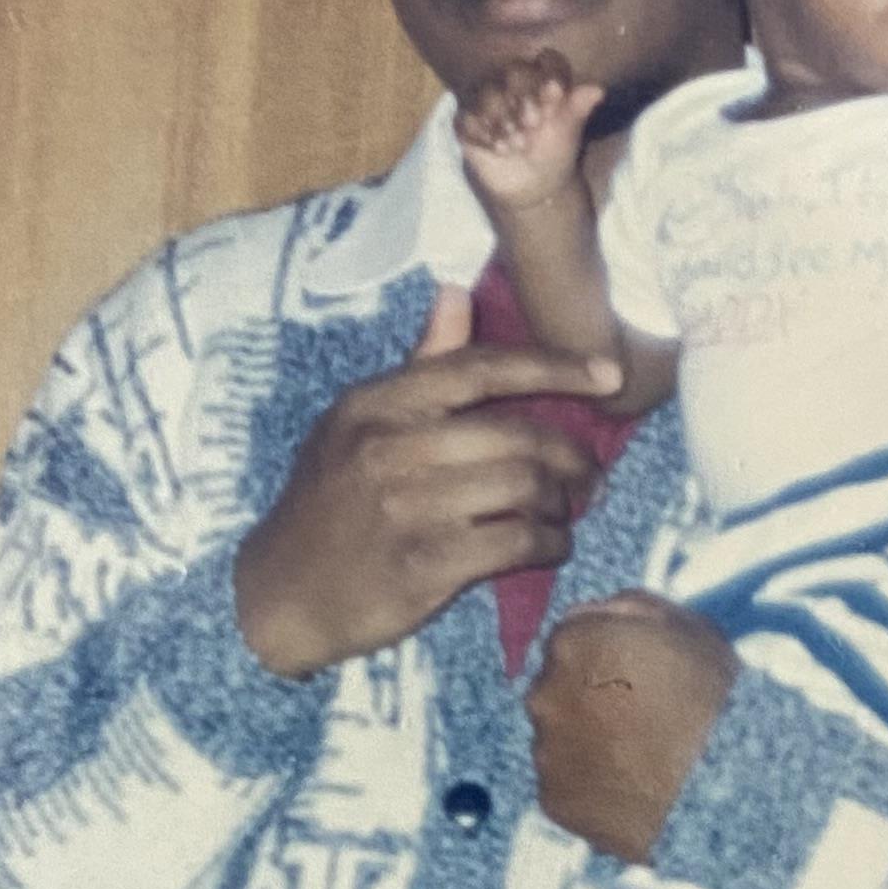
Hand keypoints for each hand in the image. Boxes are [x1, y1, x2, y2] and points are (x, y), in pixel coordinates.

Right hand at [231, 285, 615, 679]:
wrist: (280, 595)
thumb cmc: (329, 504)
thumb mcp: (356, 425)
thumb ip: (418, 366)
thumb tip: (457, 293)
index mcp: (374, 404)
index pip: (478, 368)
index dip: (553, 367)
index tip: (607, 376)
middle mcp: (388, 449)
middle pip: (515, 435)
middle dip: (570, 455)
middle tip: (589, 474)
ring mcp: (406, 509)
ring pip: (523, 488)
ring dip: (560, 503)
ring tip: (564, 511)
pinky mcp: (424, 567)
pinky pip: (515, 543)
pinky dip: (548, 544)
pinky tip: (549, 547)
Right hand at [456, 48, 607, 216]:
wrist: (532, 186)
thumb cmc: (553, 152)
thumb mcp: (568, 132)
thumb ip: (578, 108)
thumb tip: (598, 90)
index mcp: (542, 79)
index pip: (546, 60)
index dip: (549, 77)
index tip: (556, 97)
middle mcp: (512, 83)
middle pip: (514, 72)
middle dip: (524, 98)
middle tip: (533, 126)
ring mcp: (487, 100)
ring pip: (487, 93)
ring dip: (503, 120)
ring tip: (515, 145)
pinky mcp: (468, 122)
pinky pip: (467, 118)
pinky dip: (483, 134)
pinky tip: (497, 149)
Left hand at [526, 593, 736, 863]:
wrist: (721, 785)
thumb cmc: (710, 698)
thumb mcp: (686, 625)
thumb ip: (629, 608)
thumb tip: (601, 612)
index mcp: (572, 642)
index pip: (571, 638)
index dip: (604, 655)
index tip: (634, 674)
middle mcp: (543, 694)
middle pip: (557, 688)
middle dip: (588, 697)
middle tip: (636, 717)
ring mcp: (544, 751)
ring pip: (559, 738)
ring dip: (586, 742)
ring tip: (635, 758)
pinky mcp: (553, 800)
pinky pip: (566, 786)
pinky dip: (588, 786)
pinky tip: (626, 788)